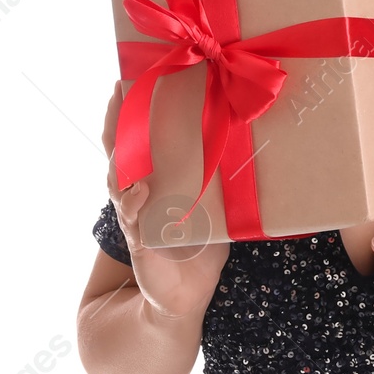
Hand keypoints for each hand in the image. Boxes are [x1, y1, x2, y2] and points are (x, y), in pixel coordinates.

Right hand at [101, 82, 229, 320]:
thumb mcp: (214, 202)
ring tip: (125, 136)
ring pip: (120, 182)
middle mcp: (139, 194)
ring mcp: (136, 218)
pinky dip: (134, 204)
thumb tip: (256, 137)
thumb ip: (223, 175)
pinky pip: (133, 220)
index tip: (128, 78)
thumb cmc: (202, 242)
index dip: (128, 112)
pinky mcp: (142, 245)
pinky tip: (138, 191)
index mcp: (155, 180)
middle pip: (120, 152)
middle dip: (118, 122)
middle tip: (120, 90)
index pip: (137, 140)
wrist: (185, 294)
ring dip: (122, 157)